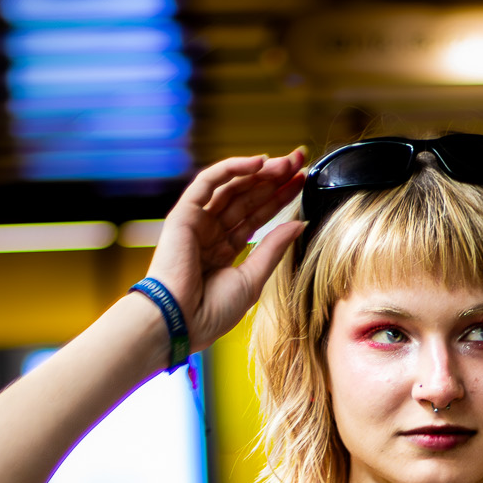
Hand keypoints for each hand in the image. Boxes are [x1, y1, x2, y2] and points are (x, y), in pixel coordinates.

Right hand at [146, 152, 305, 350]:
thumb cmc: (212, 311)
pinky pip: (209, 182)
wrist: (180, 321)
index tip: (301, 182)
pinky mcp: (184, 213)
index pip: (256, 217)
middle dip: (273, 179)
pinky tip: (259, 162)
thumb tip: (299, 224)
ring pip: (232, 187)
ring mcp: (196, 222)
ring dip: (260, 172)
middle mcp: (210, 233)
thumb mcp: (252, 279)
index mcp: (224, 251)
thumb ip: (273, 249)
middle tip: (299, 161)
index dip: (278, 199)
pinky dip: (233, 169)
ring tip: (287, 162)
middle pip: (247, 198)